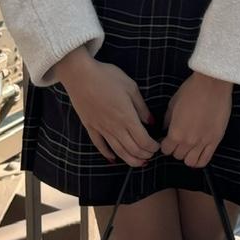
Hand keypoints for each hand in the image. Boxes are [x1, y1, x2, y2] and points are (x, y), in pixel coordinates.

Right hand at [55, 50, 158, 166]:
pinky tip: (113, 159)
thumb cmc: (108, 77)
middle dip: (144, 156)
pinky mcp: (90, 127)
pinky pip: (100, 146)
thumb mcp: (131, 87)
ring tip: (138, 163)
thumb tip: (151, 122)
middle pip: (132, 149)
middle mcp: (115, 127)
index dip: (152, 147)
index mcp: (127, 117)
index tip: (158, 146)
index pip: (143, 140)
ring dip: (129, 160)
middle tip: (151, 156)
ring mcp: (101, 129)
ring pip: (117, 151)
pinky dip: (108, 155)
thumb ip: (141, 107)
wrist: (81, 76)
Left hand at [161, 72, 232, 168]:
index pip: (165, 150)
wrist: (212, 84)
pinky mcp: (216, 140)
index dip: (165, 144)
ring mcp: (203, 142)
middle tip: (179, 138)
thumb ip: (167, 120)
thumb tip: (165, 129)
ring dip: (187, 155)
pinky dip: (199, 160)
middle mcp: (188, 141)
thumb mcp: (173, 103)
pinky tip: (198, 151)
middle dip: (176, 148)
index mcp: (175, 132)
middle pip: (177, 156)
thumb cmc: (191, 90)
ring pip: (190, 162)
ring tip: (189, 145)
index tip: (167, 138)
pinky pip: (205, 160)